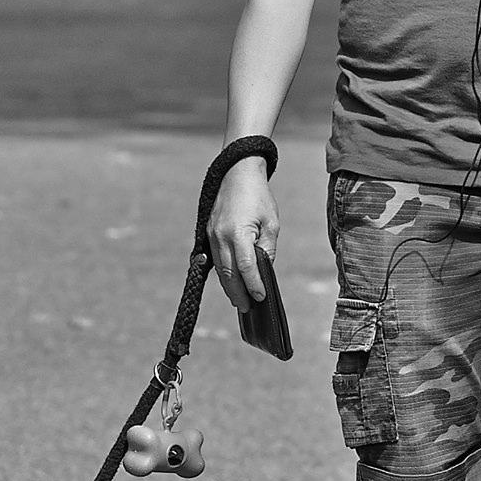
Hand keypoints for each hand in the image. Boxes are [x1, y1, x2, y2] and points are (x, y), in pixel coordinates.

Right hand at [206, 159, 278, 308]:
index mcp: (238, 233)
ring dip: (229, 286)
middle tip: (247, 308)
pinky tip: (231, 281)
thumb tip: (263, 269)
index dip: (254, 285)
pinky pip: (215, 258)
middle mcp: (220, 237)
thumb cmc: (258, 196)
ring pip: (219, 268)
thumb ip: (267, 248)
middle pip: (228, 274)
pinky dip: (223, 272)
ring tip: (239, 300)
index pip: (246, 268)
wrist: (237, 172)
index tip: (261, 298)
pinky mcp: (208, 232)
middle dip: (238, 293)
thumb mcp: (271, 222)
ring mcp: (212, 235)